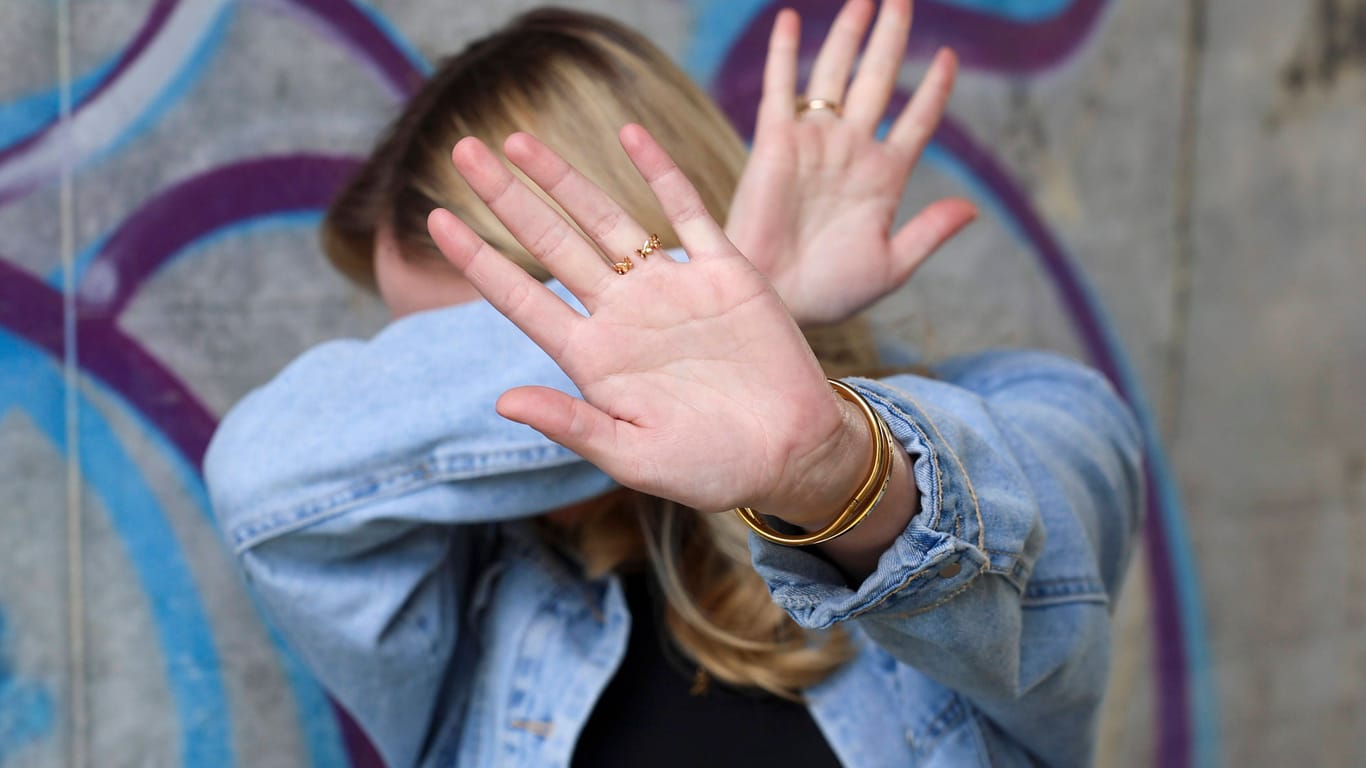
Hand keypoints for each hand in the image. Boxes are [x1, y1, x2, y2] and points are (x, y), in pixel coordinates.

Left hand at [427, 127, 875, 524]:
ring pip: (608, 219)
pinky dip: (660, 172)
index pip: (522, 300)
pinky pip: (688, 211)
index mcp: (595, 359)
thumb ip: (573, 425)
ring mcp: (672, 288)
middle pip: (553, 244)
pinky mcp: (725, 273)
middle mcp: (624, 315)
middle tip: (462, 149)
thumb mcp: (635, 458)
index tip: (435, 219)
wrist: (793, 455)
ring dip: (565, 179)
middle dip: (508, 198)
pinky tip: (629, 135)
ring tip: (519, 138)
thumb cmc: (711, 468)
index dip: (479, 259)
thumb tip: (502, 400)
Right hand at [725, 0, 976, 325]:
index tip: (948, 56)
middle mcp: (851, 151)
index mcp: (884, 178)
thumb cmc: (830, 292)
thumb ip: (929, 233)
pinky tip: (792, 19)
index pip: (917, 120)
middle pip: (877, 81)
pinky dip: (785, 54)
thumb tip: (974, 207)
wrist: (776, 301)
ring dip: (849, 35)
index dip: (935, 90)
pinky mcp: (774, 144)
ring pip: (835, 75)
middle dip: (891, 39)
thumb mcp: (891, 266)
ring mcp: (814, 143)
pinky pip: (782, 90)